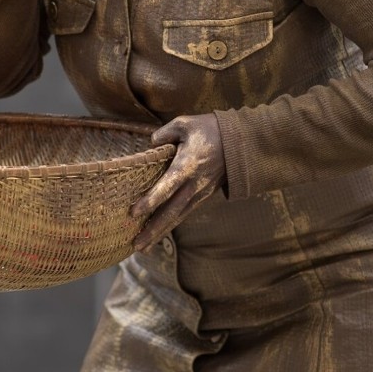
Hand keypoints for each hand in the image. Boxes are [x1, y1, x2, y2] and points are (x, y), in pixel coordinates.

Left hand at [131, 114, 225, 251]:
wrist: (239, 142)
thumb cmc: (209, 130)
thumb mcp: (185, 123)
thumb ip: (164, 133)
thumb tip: (150, 143)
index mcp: (187, 166)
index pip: (167, 186)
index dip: (150, 200)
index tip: (133, 213)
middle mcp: (193, 184)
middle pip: (171, 212)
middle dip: (152, 230)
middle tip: (135, 245)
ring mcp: (199, 193)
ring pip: (177, 217)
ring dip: (159, 233)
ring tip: (141, 248)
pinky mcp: (202, 196)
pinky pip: (183, 213)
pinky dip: (170, 225)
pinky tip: (157, 234)